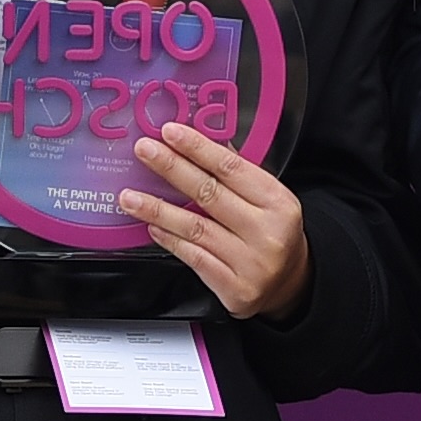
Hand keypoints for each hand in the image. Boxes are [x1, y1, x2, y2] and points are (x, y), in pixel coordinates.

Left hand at [122, 120, 309, 319]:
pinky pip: (194, 257)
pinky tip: (152, 227)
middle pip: (210, 193)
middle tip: (144, 151)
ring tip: (130, 197)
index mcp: (277, 202)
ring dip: (158, 209)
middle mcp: (266, 232)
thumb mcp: (267, 200)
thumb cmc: (273, 234)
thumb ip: (237, 174)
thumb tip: (199, 140)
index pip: (232, 168)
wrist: (290, 284)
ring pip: (195, 228)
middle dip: (172, 168)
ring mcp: (250, 262)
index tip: (170, 132)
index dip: (198, 148)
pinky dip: (170, 240)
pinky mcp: (234, 288)